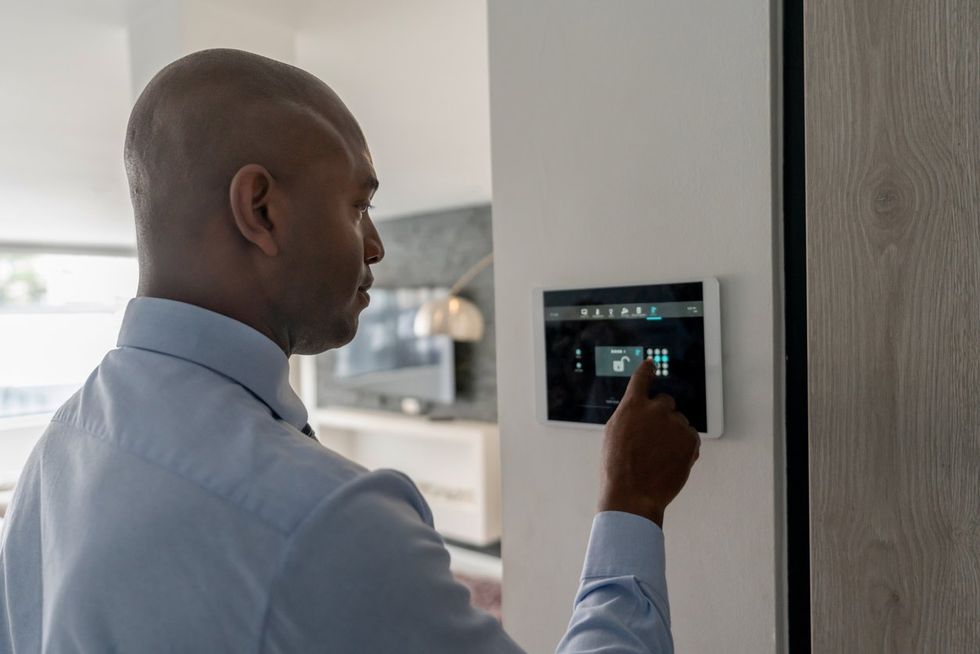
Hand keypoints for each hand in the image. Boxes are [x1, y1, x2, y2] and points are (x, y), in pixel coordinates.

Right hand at [598, 357, 700, 526]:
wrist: (633, 493)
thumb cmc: (618, 468)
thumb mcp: (614, 434)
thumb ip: (630, 415)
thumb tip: (641, 410)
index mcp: (633, 405)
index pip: (641, 378)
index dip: (647, 370)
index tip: (651, 364)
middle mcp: (656, 409)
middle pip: (666, 402)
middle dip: (661, 415)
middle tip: (652, 438)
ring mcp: (675, 424)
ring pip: (679, 422)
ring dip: (672, 433)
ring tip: (658, 456)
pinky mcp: (690, 439)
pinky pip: (690, 437)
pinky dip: (683, 446)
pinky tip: (669, 460)